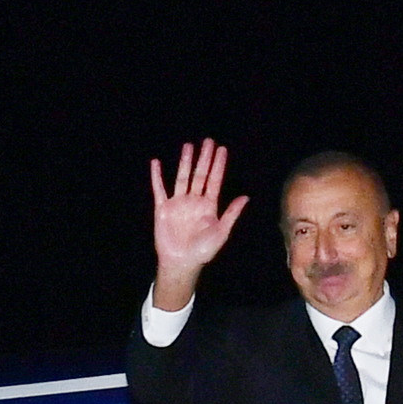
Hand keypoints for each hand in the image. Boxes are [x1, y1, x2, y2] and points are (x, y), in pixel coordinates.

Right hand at [150, 139, 248, 309]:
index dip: (219, 165)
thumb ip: (232, 213)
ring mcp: (179, 203)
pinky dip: (157, 176)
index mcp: (209, 205)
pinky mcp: (163, 208)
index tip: (222, 149)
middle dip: (204, 158)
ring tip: (188, 146)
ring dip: (185, 162)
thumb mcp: (221, 232)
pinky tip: (156, 163)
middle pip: (200, 174)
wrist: (182, 262)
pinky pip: (159, 189)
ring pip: (182, 177)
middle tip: (208, 141)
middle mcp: (194, 200)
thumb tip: (246, 196)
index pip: (215, 180)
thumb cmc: (203, 250)